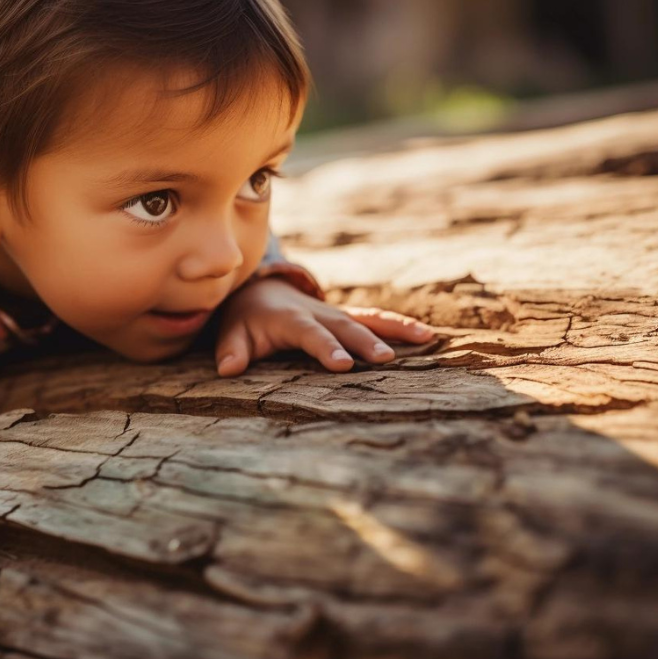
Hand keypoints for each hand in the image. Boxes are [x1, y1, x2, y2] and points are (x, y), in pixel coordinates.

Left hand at [215, 277, 435, 376]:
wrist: (259, 290)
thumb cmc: (246, 320)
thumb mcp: (232, 333)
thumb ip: (232, 350)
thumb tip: (229, 368)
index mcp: (289, 318)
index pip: (309, 333)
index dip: (325, 347)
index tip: (343, 364)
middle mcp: (317, 312)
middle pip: (344, 326)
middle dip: (364, 341)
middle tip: (385, 358)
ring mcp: (335, 312)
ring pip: (366, 318)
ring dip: (394, 328)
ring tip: (425, 338)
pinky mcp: (346, 316)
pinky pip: (375, 318)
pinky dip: (399, 325)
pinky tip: (428, 335)